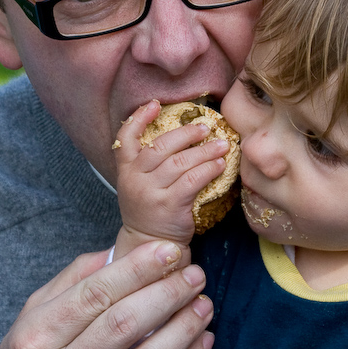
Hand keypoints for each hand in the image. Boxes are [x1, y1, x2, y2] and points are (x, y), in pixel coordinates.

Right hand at [0, 240, 213, 348]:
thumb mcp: (37, 311)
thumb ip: (77, 277)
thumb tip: (122, 250)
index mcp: (37, 338)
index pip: (97, 293)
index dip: (139, 267)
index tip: (170, 250)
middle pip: (126, 324)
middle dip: (170, 293)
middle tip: (195, 274)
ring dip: (186, 328)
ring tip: (203, 304)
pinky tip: (203, 342)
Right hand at [113, 100, 229, 254]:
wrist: (149, 244)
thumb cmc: (150, 209)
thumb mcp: (139, 183)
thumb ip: (149, 162)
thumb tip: (180, 133)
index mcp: (126, 170)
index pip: (125, 137)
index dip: (139, 118)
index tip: (155, 104)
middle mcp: (134, 179)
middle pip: (161, 146)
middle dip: (186, 133)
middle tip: (206, 127)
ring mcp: (151, 193)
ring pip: (181, 162)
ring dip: (205, 151)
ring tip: (222, 145)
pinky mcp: (170, 206)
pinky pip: (193, 180)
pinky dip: (209, 169)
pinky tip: (221, 165)